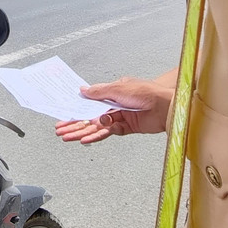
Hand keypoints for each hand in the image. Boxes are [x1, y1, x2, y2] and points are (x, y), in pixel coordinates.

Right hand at [54, 76, 173, 143]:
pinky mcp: (127, 127)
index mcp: (112, 93)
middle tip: (61, 130)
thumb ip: (100, 91)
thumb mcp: (119, 88)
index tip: (64, 115)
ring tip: (69, 137)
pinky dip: (98, 135)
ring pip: (97, 126)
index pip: (89, 102)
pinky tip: (87, 139)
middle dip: (75, 123)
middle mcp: (115, 105)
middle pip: (90, 116)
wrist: (166, 105)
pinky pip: (109, 132)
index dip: (76, 108)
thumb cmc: (147, 92)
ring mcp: (120, 117)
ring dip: (83, 131)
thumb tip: (83, 90)